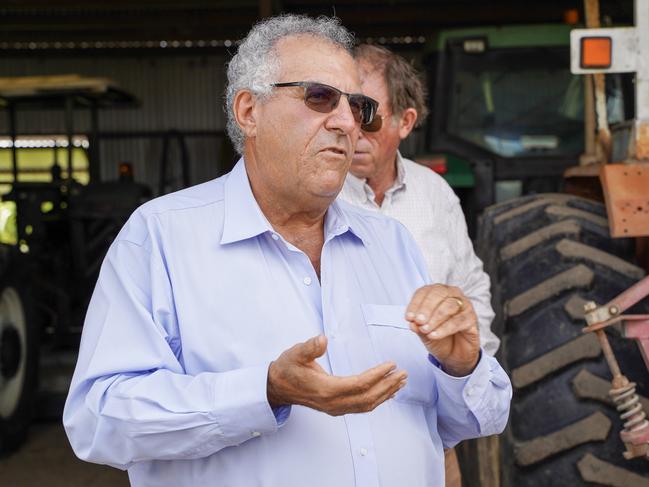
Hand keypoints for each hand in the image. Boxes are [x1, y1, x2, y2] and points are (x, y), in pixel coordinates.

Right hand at [267, 335, 406, 415]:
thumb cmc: (287, 368)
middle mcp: (333, 403)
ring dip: (386, 393)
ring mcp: (335, 408)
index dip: (377, 375)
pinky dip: (377, 400)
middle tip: (404, 374)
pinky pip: (362, 407)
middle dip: (388, 386)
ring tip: (401, 382)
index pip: (359, 384)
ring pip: (367, 405)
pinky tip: (387, 393)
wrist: (277, 386)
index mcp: (326, 389)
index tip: (391, 365)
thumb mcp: (296, 353)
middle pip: (368, 398)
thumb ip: (310, 347)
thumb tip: (323, 339)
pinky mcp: (336, 408)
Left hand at [406, 284, 479, 375]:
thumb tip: (412, 321)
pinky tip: (434, 335)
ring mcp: (464, 305)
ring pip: (449, 306)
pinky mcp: (472, 319)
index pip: (425, 291)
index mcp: (437, 293)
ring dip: (435, 318)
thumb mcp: (423, 331)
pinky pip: (458, 321)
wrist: (453, 354)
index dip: (415, 304)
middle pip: (439, 294)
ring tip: (425, 330)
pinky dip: (444, 328)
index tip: (408, 317)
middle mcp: (452, 294)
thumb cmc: (438, 336)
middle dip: (426, 308)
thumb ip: (418, 325)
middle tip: (418, 321)